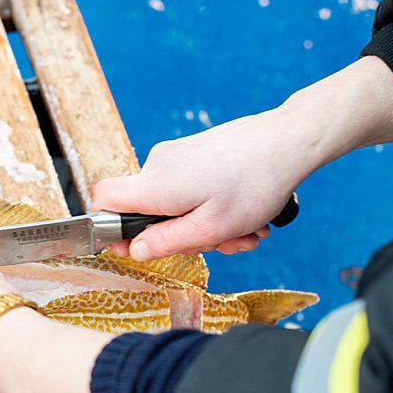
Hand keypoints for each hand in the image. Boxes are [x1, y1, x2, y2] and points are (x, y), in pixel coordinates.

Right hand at [93, 111, 299, 259]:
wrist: (288, 141)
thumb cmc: (253, 185)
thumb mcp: (209, 228)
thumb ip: (165, 243)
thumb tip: (134, 250)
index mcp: (154, 185)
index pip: (104, 200)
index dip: (111, 228)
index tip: (135, 246)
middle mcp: (158, 165)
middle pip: (148, 211)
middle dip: (183, 235)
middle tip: (222, 242)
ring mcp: (177, 156)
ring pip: (176, 204)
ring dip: (208, 225)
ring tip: (245, 230)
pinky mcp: (195, 152)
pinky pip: (192, 189)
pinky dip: (215, 207)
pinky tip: (247, 214)